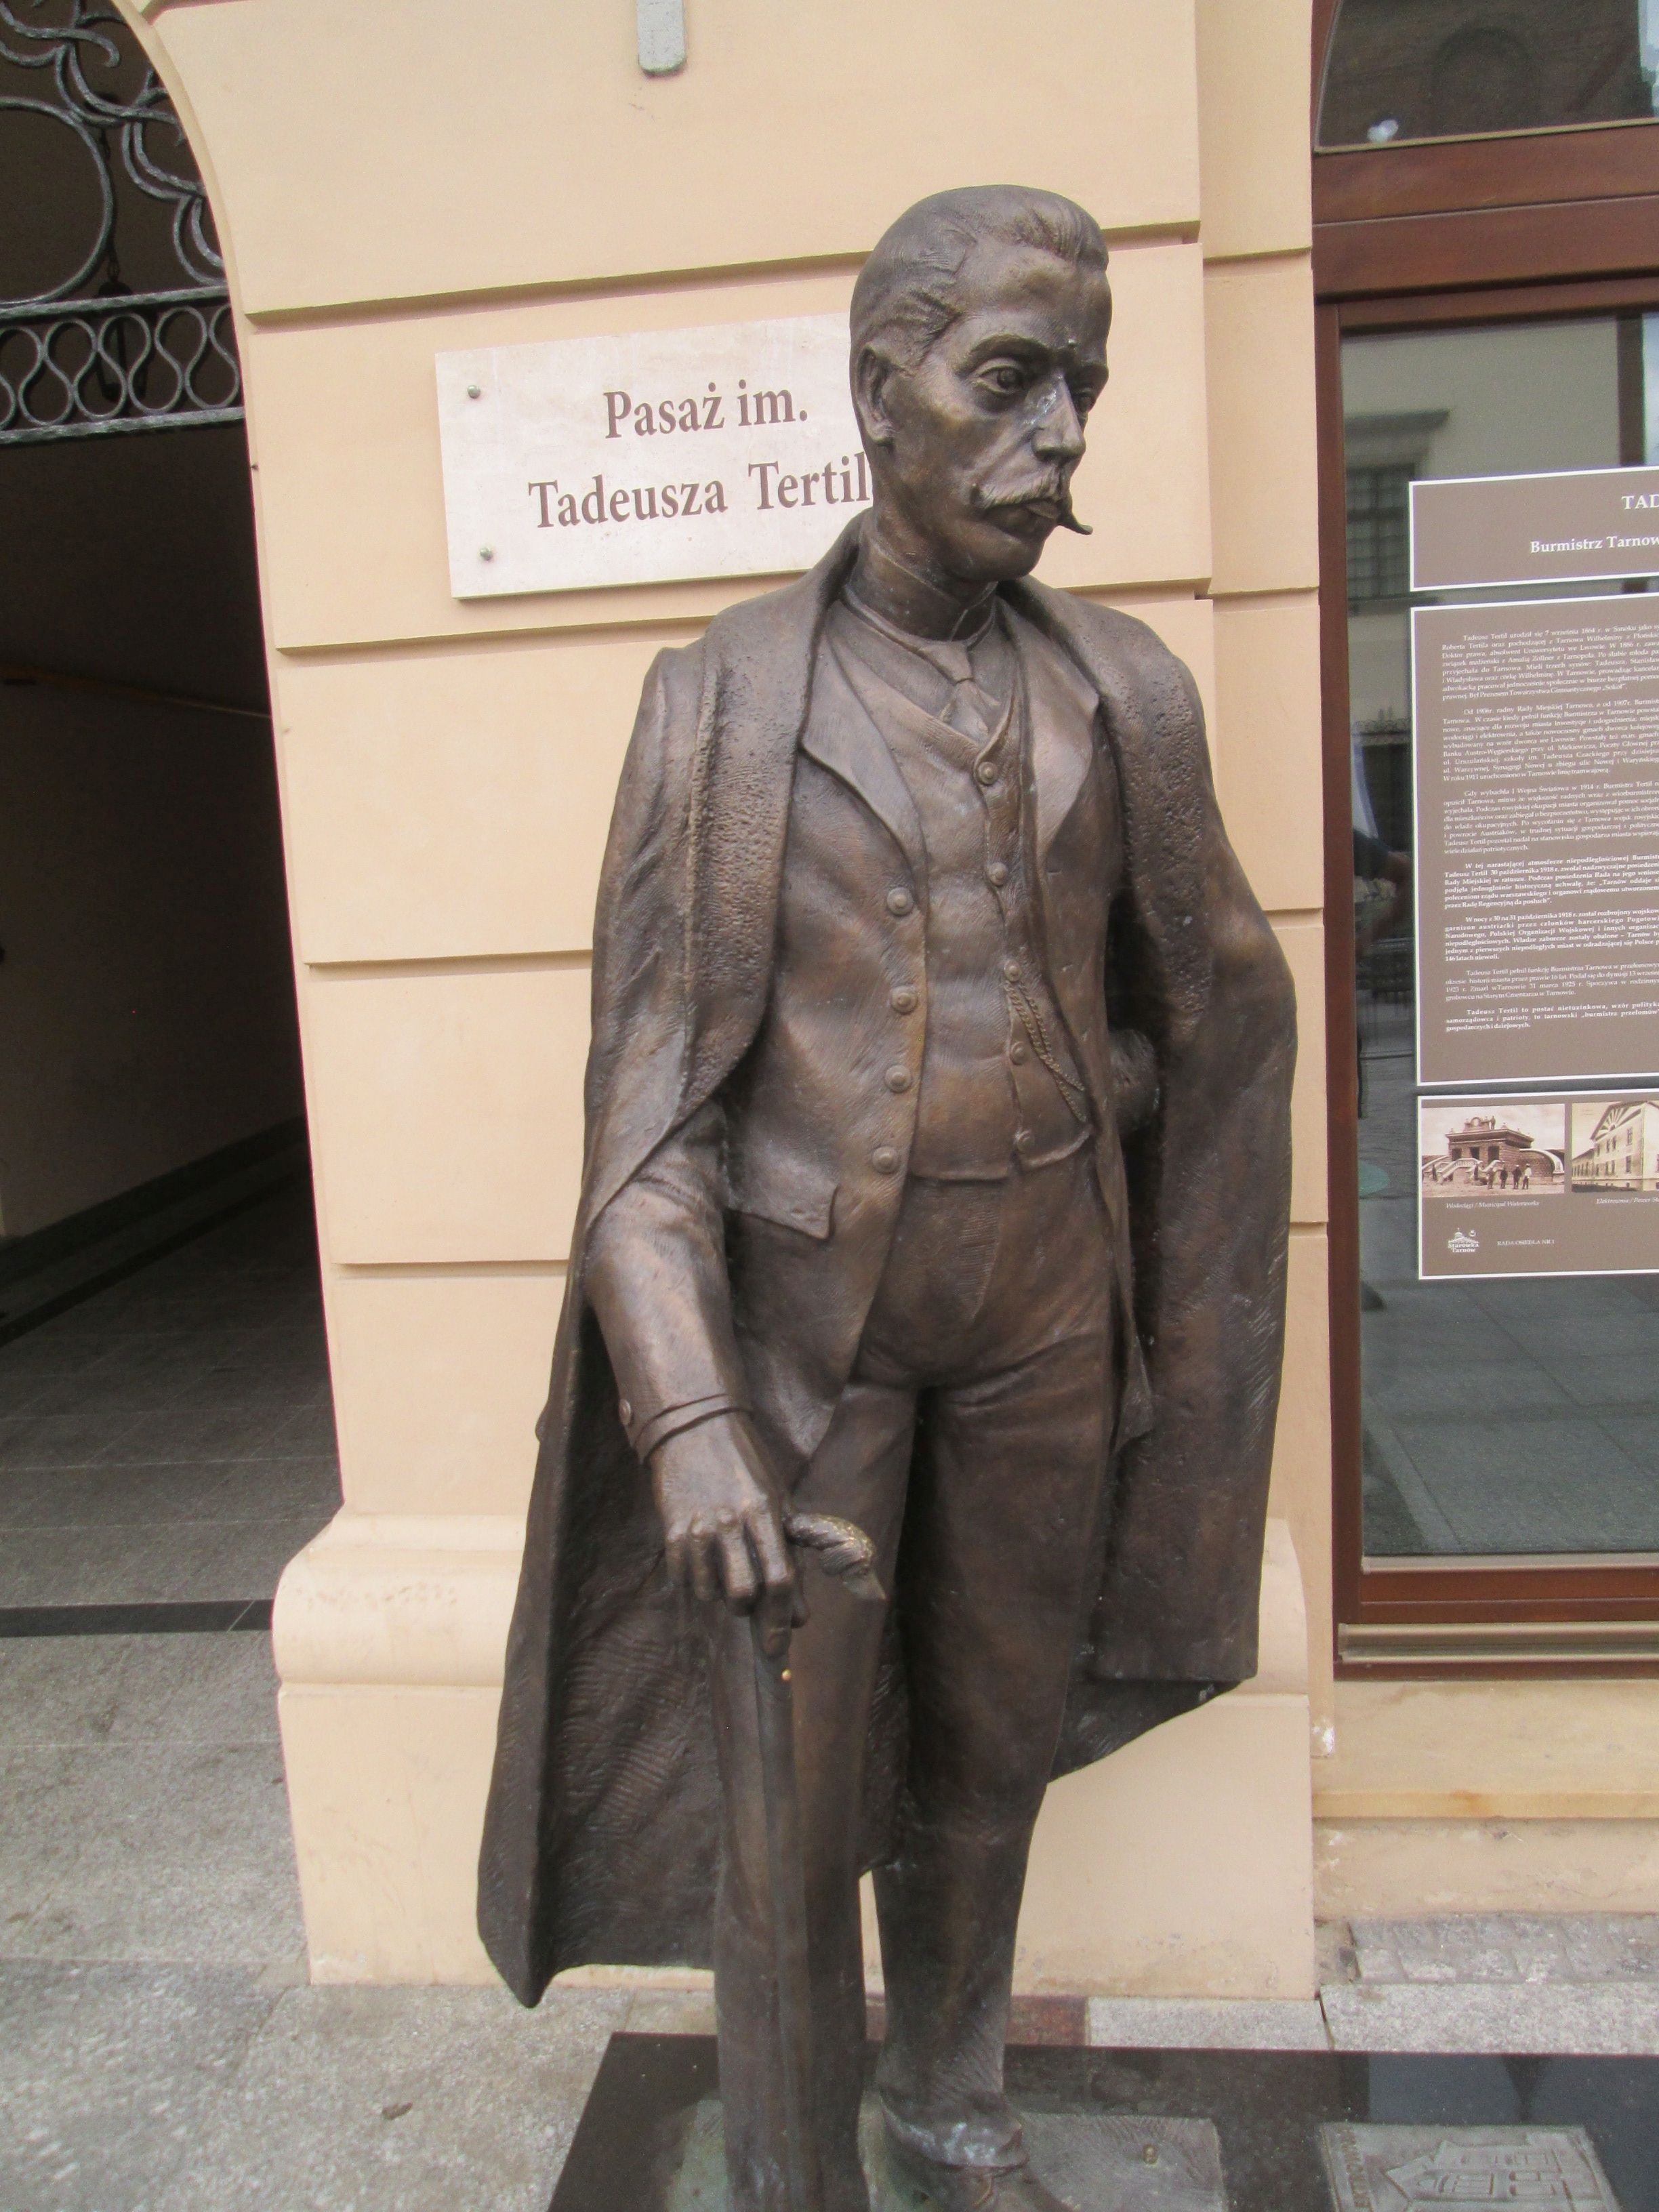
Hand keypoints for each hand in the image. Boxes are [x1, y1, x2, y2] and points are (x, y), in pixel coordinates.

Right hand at [650, 1412, 795, 1615]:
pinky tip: (700, 1562)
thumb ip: (791, 1553)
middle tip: (747, 1602)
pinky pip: (682, 1578)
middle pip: (743, 1593)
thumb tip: (799, 1615)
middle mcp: (731, 1522)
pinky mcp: (671, 1530)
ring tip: (721, 1572)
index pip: (779, 1578)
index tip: (777, 1644)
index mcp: (765, 1512)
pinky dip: (693, 1581)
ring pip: (709, 1592)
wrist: (695, 1427)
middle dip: (747, 1609)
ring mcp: (698, 1527)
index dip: (781, 1618)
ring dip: (718, 1595)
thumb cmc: (745, 1465)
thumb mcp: (778, 1499)